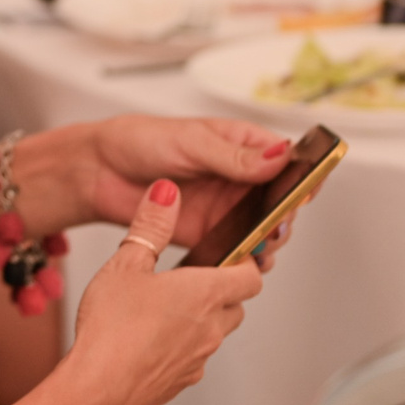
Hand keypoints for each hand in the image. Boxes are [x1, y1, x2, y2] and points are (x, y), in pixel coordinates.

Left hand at [18, 116, 294, 270]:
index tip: (305, 190)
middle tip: (276, 224)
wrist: (99, 172)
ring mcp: (226, 209)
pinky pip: (236, 250)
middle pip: (280, 201)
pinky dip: (243, 259)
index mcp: (241, 146)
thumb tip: (277, 157)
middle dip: (284, 215)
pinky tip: (242, 263)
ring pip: (263, 230)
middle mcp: (239, 179)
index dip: (300, 175)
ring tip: (261, 246)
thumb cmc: (140, 142)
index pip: (286, 160)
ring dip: (268, 240)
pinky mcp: (208, 235)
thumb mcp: (190, 142)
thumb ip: (233, 156)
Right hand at [57, 181, 260, 404]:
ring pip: (215, 332)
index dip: (245, 262)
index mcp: (205, 293)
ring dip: (201, 319)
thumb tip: (166, 192)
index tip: (231, 252)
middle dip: (221, 290)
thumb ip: (151, 226)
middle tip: (190, 277)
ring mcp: (198, 360)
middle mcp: (211, 328)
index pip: (251, 275)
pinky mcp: (181, 382)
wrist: (96, 389)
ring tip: (165, 308)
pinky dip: (181, 346)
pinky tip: (148, 339)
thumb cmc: (111, 327)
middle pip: (236, 304)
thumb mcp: (126, 264)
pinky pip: (193, 358)